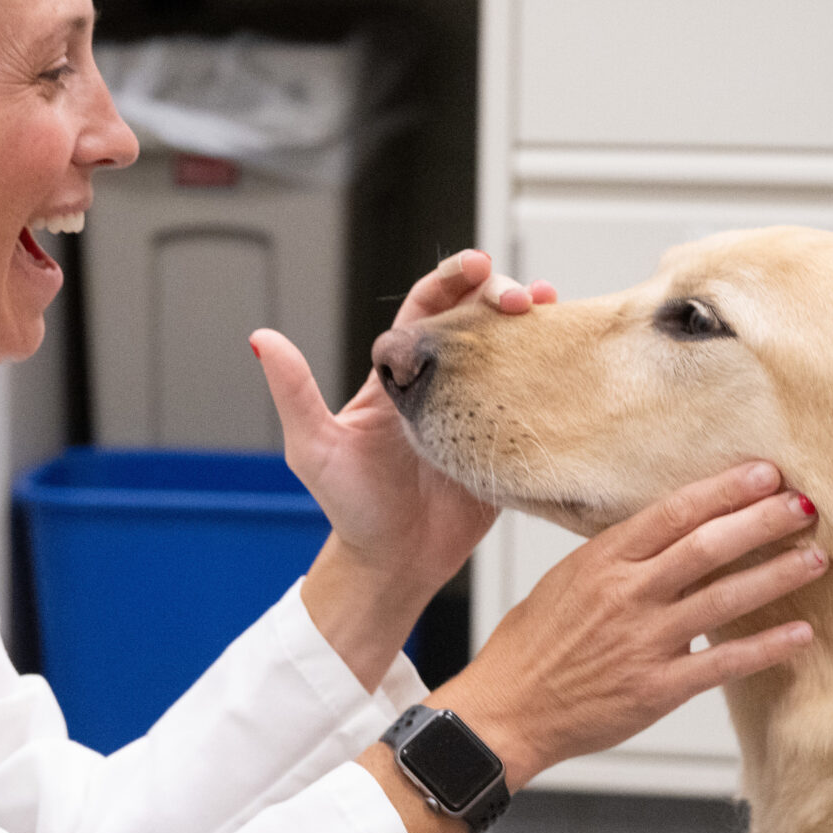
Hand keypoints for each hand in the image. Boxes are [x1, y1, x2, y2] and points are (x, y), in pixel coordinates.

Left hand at [253, 248, 556, 598]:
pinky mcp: (507, 440)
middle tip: (523, 299)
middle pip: (477, 317)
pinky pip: (534, 397)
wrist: (393, 565)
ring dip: (534, 322)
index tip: (478, 267)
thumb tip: (262, 338)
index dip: (452, 279)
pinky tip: (571, 355)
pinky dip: (553, 369)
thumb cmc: (350, 509)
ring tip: (555, 306)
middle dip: (501, 293)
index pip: (427, 306)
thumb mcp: (314, 448)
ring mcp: (478, 408)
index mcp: (399, 373)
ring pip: (510, 349)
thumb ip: (294, 392)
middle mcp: (442, 382)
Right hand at [433, 464, 825, 790]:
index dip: (725, 490)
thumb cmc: (532, 647)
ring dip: (777, 576)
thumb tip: (670, 533)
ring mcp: (645, 642)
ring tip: (817, 559)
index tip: (765, 473)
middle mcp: (627, 596)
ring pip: (725, 599)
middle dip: (764, 522)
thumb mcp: (567, 581)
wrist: (506, 711)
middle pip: (708, 547)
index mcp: (602, 562)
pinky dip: (767, 647)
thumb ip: (618, 558)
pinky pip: (724, 663)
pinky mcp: (658, 688)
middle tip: (806, 504)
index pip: (674, 513)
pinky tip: (800, 633)